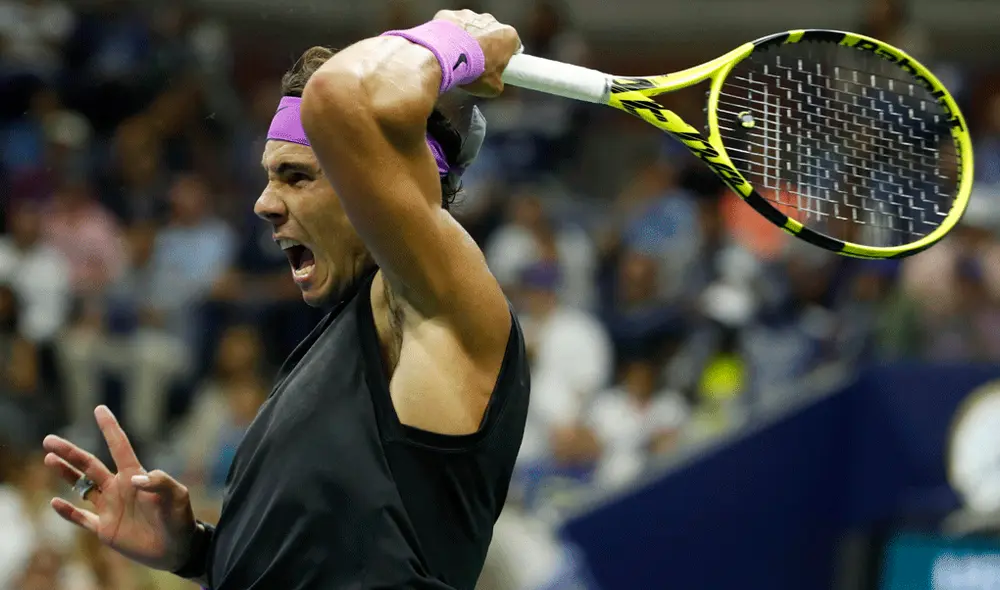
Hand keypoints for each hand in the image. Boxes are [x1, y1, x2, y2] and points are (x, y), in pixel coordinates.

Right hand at [42, 406, 197, 572]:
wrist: (177, 548)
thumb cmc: (181, 518)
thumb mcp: (178, 495)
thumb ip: (160, 482)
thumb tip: (134, 479)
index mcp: (136, 476)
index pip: (120, 447)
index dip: (110, 428)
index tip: (100, 409)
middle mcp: (119, 488)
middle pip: (90, 465)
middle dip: (70, 452)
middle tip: (49, 440)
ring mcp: (110, 508)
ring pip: (82, 487)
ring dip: (65, 474)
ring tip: (49, 459)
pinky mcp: (105, 529)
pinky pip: (82, 519)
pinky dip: (68, 512)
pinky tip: (55, 502)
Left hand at [432, 9, 520, 97]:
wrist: (443, 58)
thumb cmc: (471, 71)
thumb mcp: (492, 87)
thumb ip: (498, 82)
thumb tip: (495, 83)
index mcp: (507, 36)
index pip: (513, 45)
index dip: (506, 56)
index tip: (497, 66)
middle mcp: (491, 21)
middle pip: (492, 34)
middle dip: (485, 46)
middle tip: (475, 65)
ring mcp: (469, 15)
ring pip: (471, 28)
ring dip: (467, 40)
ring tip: (457, 58)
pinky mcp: (449, 15)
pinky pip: (452, 25)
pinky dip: (449, 34)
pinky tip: (444, 49)